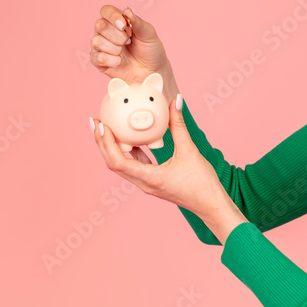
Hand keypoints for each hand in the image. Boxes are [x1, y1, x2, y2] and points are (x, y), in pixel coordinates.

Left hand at [90, 93, 228, 223]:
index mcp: (149, 179)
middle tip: (96, 122)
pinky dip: (130, 152)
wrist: (210, 205)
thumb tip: (175, 101)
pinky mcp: (153, 182)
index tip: (102, 125)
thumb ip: (179, 126)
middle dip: (102, 143)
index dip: (106, 142)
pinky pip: (135, 166)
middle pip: (113, 164)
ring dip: (112, 148)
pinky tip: (132, 139)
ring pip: (122, 166)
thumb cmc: (202, 183)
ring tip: (108, 128)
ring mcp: (147, 184)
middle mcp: (143, 183)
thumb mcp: (190, 151)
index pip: (118, 161)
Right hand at [91, 5, 171, 85]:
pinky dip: (113, 61)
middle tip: (128, 41)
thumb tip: (128, 10)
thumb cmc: (150, 50)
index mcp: (118, 21)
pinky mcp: (99, 61)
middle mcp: (106, 32)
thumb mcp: (149, 34)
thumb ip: (138, 22)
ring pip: (96, 41)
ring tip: (124, 52)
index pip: (106, 11)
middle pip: (99, 25)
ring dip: (115, 49)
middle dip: (117, 35)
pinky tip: (120, 62)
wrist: (152, 71)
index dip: (113, 16)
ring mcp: (101, 46)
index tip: (124, 25)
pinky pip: (98, 57)